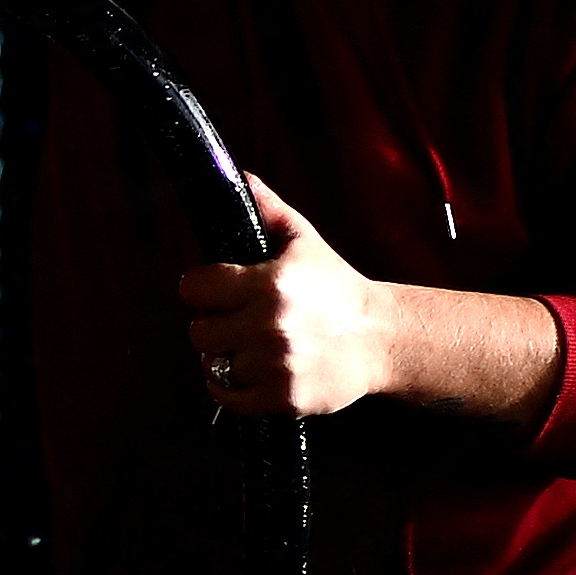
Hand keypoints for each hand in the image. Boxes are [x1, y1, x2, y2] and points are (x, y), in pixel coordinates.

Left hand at [175, 172, 568, 425]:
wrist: (381, 338)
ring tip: (254, 346)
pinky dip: (232, 388)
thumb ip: (268, 210)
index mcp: (270, 283)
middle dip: (214, 324)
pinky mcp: (282, 398)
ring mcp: (276, 364)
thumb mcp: (304, 241)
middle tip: (239, 321)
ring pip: (212, 364)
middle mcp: (270, 324)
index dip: (201, 288)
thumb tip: (238, 177)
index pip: (195, 288)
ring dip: (227, 357)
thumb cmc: (337, 289)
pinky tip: (252, 371)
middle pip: (198, 331)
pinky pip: (227, 397)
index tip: (216, 290)